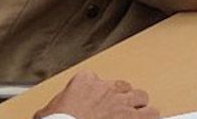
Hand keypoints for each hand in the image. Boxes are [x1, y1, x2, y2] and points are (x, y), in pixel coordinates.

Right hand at [36, 71, 157, 118]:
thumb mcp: (46, 112)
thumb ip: (52, 107)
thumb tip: (45, 114)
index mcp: (84, 82)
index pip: (97, 80)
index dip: (98, 93)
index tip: (96, 103)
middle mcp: (107, 88)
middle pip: (123, 87)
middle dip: (122, 99)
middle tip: (118, 111)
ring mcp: (121, 101)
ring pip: (141, 97)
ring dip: (139, 107)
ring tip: (136, 116)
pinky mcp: (132, 116)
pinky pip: (152, 113)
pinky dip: (150, 118)